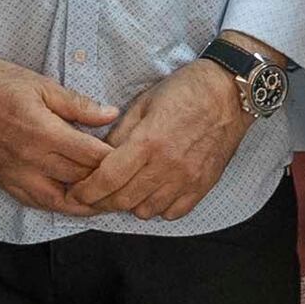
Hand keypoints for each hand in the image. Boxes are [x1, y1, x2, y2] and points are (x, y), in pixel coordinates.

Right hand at [0, 45, 121, 214]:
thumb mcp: (41, 85)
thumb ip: (78, 105)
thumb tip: (112, 115)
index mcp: (44, 133)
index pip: (93, 158)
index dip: (118, 160)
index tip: (135, 157)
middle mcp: (31, 161)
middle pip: (83, 182)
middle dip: (109, 182)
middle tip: (130, 179)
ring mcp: (16, 176)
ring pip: (63, 202)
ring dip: (88, 203)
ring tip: (109, 198)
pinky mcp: (4, 182)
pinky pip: (38, 203)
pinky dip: (61, 204)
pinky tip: (76, 199)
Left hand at [70, 61, 253, 221]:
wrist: (229, 93)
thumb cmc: (185, 91)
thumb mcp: (144, 102)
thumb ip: (120, 133)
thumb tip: (100, 157)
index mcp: (149, 141)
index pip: (108, 179)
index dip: (86, 192)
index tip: (75, 194)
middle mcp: (167, 165)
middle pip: (123, 200)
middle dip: (101, 203)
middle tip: (91, 198)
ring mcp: (187, 179)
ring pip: (146, 210)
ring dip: (129, 205)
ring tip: (123, 192)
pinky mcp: (203, 185)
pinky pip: (173, 212)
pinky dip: (157, 208)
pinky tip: (152, 194)